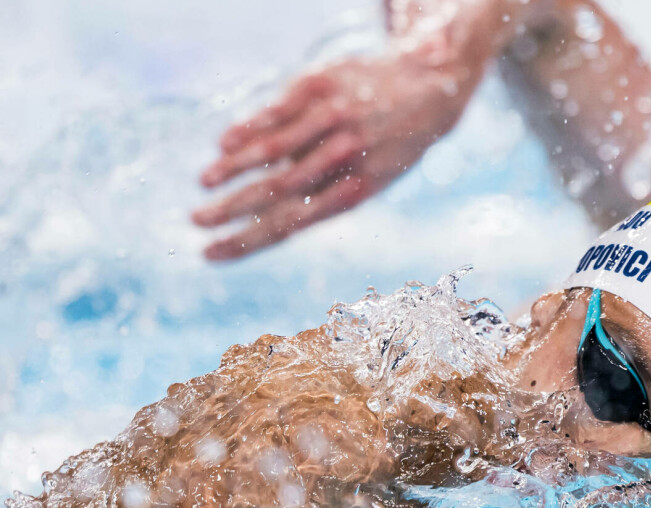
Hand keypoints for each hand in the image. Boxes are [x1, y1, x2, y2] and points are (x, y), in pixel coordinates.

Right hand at [193, 55, 473, 259]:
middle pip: (277, 190)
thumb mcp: (370, 180)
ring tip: (203, 183)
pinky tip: (223, 144)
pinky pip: (278, 110)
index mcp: (354, 190)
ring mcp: (333, 118)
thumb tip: (266, 218)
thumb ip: (324, 197)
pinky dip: (249, 129)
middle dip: (231, 210)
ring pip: (274, 148)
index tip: (210, 255)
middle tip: (196, 222)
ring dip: (234, 169)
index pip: (290, 225)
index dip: (247, 241)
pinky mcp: (321, 85)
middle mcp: (343, 156)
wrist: (430, 86)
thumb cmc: (390, 144)